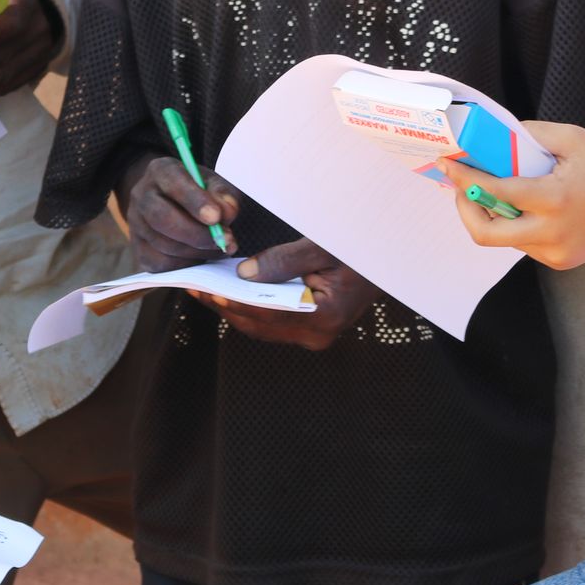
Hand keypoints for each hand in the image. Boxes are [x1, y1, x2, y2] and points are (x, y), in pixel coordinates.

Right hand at [117, 153, 237, 270]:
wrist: (176, 204)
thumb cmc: (201, 192)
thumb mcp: (215, 185)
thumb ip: (224, 195)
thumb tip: (227, 213)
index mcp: (160, 170)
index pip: (173, 183)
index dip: (195, 201)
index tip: (216, 217)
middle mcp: (141, 195)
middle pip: (162, 218)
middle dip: (197, 234)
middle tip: (225, 240)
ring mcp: (136, 224)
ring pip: (163, 244)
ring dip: (198, 251)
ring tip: (222, 247)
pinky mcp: (139, 249)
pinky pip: (161, 263)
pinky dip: (187, 264)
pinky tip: (203, 256)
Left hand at [207, 240, 376, 350]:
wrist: (387, 259)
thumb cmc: (358, 249)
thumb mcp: (322, 247)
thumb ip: (284, 260)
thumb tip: (244, 273)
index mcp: (324, 317)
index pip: (269, 313)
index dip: (236, 303)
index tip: (209, 290)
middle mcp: (318, 335)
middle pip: (260, 325)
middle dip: (226, 307)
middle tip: (196, 287)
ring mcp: (314, 337)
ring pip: (263, 327)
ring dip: (234, 309)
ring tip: (205, 289)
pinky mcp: (309, 331)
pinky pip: (272, 323)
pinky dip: (250, 309)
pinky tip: (230, 292)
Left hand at [444, 120, 584, 269]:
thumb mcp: (572, 138)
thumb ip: (529, 135)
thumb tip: (494, 138)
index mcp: (553, 199)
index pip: (495, 192)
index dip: (465, 180)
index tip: (448, 166)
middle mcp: (550, 232)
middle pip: (485, 234)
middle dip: (465, 210)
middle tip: (462, 188)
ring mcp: (554, 252)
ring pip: (504, 239)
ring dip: (491, 216)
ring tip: (493, 191)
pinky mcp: (558, 261)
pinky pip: (523, 244)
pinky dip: (514, 224)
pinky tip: (523, 206)